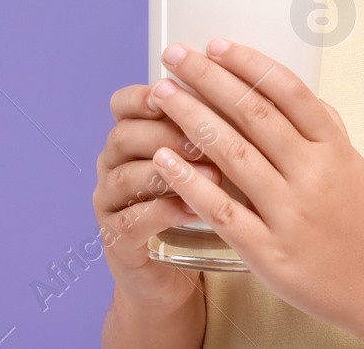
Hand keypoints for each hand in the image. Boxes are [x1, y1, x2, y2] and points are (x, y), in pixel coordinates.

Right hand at [93, 82, 223, 314]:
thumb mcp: (202, 163)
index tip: (180, 88)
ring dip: (168, 174)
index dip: (147, 95)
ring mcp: (109, 204)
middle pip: (124, 135)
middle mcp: (111, 166)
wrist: (171, 275)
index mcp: (129, 138)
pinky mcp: (116, 242)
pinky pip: (132, 221)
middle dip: (166, 133)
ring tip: (212, 176)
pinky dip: (163, 212)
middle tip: (207, 138)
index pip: (123, 104)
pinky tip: (194, 209)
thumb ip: (212, 130)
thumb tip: (253, 94)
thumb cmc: (194, 207)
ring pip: (125, 177)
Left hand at [145, 40, 363, 339]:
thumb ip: (323, 130)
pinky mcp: (271, 254)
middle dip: (207, 78)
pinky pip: (222, 210)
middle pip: (252, 113)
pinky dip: (188, 182)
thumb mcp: (356, 167)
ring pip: (232, 153)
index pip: (287, 91)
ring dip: (190, 118)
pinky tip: (162, 160)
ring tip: (160, 94)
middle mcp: (313, 175)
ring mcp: (291, 215)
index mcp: (335, 149)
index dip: (248, 63)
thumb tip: (289, 92)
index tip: (215, 43)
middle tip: (173, 56)